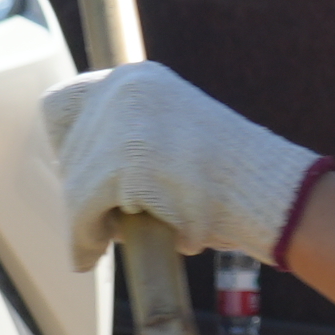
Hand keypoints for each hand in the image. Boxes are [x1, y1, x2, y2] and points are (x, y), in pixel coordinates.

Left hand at [43, 60, 318, 266]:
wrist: (270, 193)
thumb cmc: (228, 179)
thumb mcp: (172, 137)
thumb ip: (132, 137)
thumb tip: (79, 167)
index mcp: (138, 78)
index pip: (64, 105)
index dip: (67, 146)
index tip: (79, 176)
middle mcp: (125, 89)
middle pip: (70, 150)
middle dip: (79, 189)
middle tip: (98, 221)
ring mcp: (125, 123)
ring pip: (75, 184)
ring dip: (81, 221)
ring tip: (97, 243)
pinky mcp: (126, 163)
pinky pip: (83, 210)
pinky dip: (84, 238)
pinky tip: (91, 256)